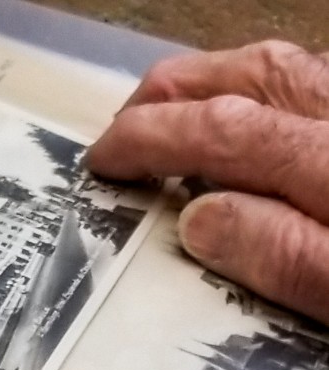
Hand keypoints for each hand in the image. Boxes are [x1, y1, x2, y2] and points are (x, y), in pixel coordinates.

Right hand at [87, 41, 328, 323]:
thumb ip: (283, 255)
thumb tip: (198, 222)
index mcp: (327, 166)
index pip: (219, 133)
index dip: (150, 139)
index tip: (104, 160)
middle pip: (251, 77)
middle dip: (173, 93)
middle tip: (124, 128)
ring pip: (286, 71)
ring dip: (217, 84)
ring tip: (174, 112)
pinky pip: (315, 89)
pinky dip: (267, 94)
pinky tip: (255, 123)